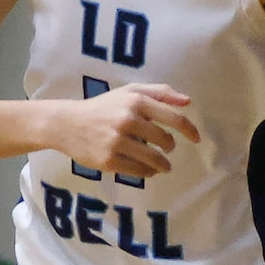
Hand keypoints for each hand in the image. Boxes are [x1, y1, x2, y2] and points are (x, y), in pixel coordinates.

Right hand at [45, 83, 200, 179]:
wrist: (68, 124)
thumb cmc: (102, 107)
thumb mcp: (128, 92)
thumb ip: (159, 93)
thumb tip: (188, 101)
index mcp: (136, 101)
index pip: (173, 118)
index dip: (189, 130)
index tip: (196, 139)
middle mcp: (128, 120)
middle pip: (165, 141)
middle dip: (170, 147)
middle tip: (168, 149)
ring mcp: (118, 141)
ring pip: (154, 159)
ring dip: (163, 165)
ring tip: (163, 166)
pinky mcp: (109, 160)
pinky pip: (138, 171)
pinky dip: (148, 172)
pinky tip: (148, 170)